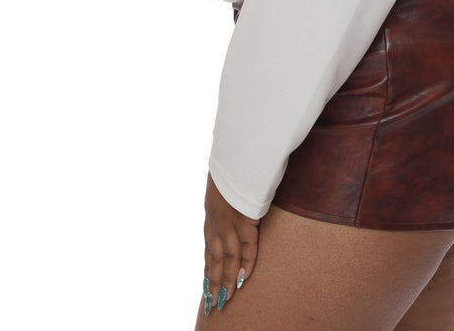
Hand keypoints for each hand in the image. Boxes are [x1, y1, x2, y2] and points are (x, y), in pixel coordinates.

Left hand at [202, 172, 259, 313]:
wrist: (236, 151)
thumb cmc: (231, 161)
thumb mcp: (222, 178)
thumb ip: (225, 190)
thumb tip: (231, 189)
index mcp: (210, 212)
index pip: (208, 246)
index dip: (208, 266)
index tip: (207, 283)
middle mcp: (216, 221)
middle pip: (213, 258)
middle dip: (213, 281)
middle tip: (213, 302)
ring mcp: (229, 221)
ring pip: (226, 258)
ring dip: (226, 280)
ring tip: (225, 299)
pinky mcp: (244, 218)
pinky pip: (246, 247)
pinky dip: (246, 263)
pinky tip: (244, 279)